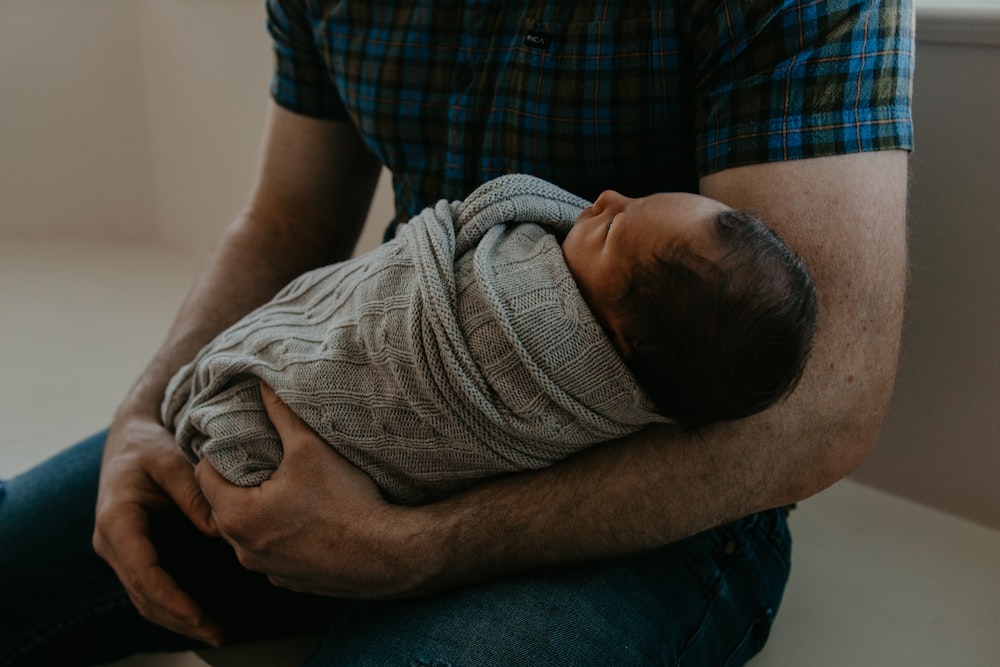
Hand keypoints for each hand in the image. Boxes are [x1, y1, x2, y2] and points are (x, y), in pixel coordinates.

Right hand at [92, 412, 223, 645]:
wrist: (129, 435)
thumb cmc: (150, 445)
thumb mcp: (172, 461)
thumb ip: (194, 494)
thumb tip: (218, 531)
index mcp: (117, 519)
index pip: (144, 573)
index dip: (172, 600)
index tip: (200, 618)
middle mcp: (110, 540)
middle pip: (142, 594)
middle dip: (179, 619)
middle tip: (217, 635)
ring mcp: (117, 550)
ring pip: (142, 598)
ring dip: (175, 619)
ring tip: (213, 633)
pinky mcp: (129, 552)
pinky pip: (146, 587)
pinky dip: (170, 606)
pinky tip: (197, 617)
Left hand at [195, 384, 434, 598]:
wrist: (384, 553)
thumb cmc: (344, 501)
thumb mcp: (310, 447)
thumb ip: (281, 413)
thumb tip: (263, 382)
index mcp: (237, 515)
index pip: (203, 475)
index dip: (219, 452)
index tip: (240, 440)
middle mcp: (242, 549)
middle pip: (224, 504)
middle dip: (239, 481)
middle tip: (263, 460)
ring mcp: (266, 570)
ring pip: (248, 532)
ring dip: (258, 511)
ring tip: (284, 489)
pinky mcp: (290, 581)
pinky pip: (273, 553)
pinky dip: (280, 535)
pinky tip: (306, 520)